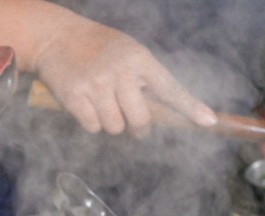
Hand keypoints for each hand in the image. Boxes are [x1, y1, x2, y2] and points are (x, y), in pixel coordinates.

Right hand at [34, 19, 215, 135]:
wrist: (56, 37)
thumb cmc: (97, 48)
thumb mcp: (127, 52)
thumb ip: (143, 78)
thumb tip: (158, 112)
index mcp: (139, 59)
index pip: (170, 88)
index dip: (190, 107)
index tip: (208, 122)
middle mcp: (120, 71)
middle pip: (140, 119)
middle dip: (139, 128)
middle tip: (135, 127)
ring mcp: (96, 84)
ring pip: (114, 126)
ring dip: (110, 124)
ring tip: (102, 106)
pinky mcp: (74, 96)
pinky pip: (92, 126)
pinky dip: (91, 123)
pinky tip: (85, 106)